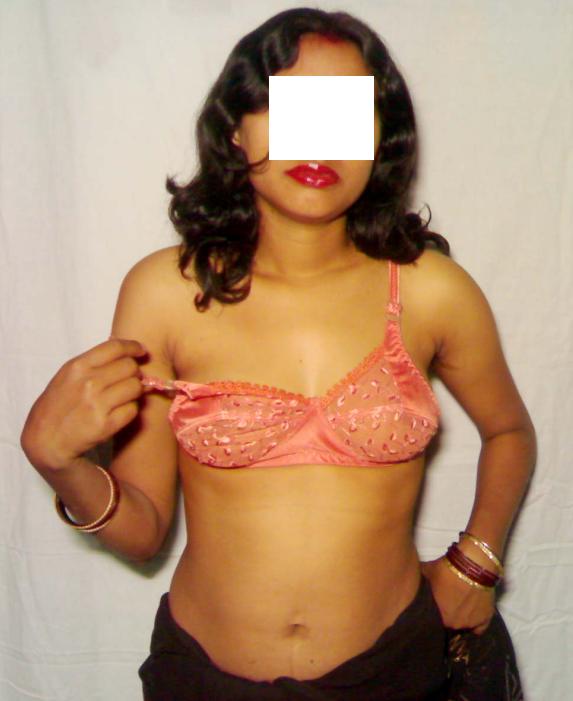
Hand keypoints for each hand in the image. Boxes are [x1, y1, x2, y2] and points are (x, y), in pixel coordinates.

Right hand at [20, 338, 147, 470]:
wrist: (46, 439)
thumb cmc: (59, 404)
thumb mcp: (69, 376)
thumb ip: (96, 364)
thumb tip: (130, 357)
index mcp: (78, 367)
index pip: (115, 347)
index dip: (133, 347)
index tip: (141, 351)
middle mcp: (88, 383)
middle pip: (130, 366)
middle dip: (134, 372)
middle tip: (129, 380)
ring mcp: (97, 404)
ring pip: (136, 387)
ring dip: (135, 391)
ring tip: (124, 396)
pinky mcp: (106, 425)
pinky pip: (133, 409)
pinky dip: (130, 410)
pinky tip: (119, 411)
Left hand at [421, 556, 495, 634]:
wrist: (472, 564)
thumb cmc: (447, 569)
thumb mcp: (426, 571)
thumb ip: (418, 580)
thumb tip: (408, 577)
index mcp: (438, 616)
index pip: (433, 622)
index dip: (434, 613)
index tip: (436, 605)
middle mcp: (454, 624)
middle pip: (448, 624)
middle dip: (447, 615)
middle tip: (447, 603)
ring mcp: (470, 623)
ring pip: (463, 625)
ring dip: (460, 618)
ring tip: (460, 605)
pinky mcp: (485, 618)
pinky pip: (479, 628)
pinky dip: (476, 622)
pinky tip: (472, 613)